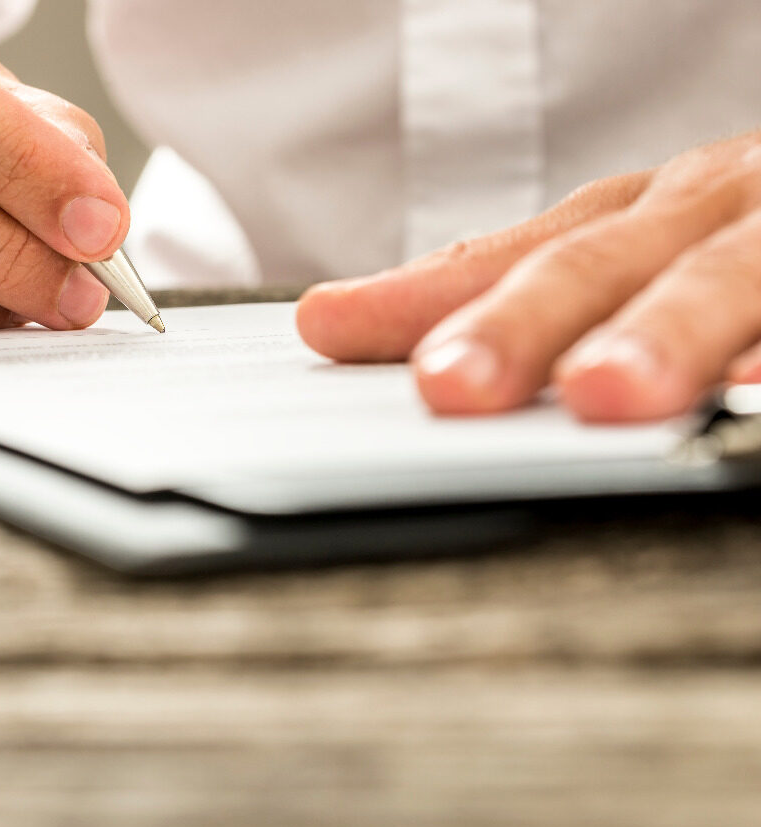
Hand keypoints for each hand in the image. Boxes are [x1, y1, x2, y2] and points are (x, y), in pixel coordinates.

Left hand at [297, 132, 760, 421]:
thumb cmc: (743, 228)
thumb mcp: (640, 246)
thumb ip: (541, 285)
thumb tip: (409, 347)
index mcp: (638, 215)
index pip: (511, 253)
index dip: (421, 292)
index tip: (331, 324)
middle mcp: (705, 210)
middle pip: (602, 265)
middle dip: (525, 322)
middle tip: (449, 382)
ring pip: (724, 277)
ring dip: (663, 333)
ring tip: (603, 392)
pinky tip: (749, 391)